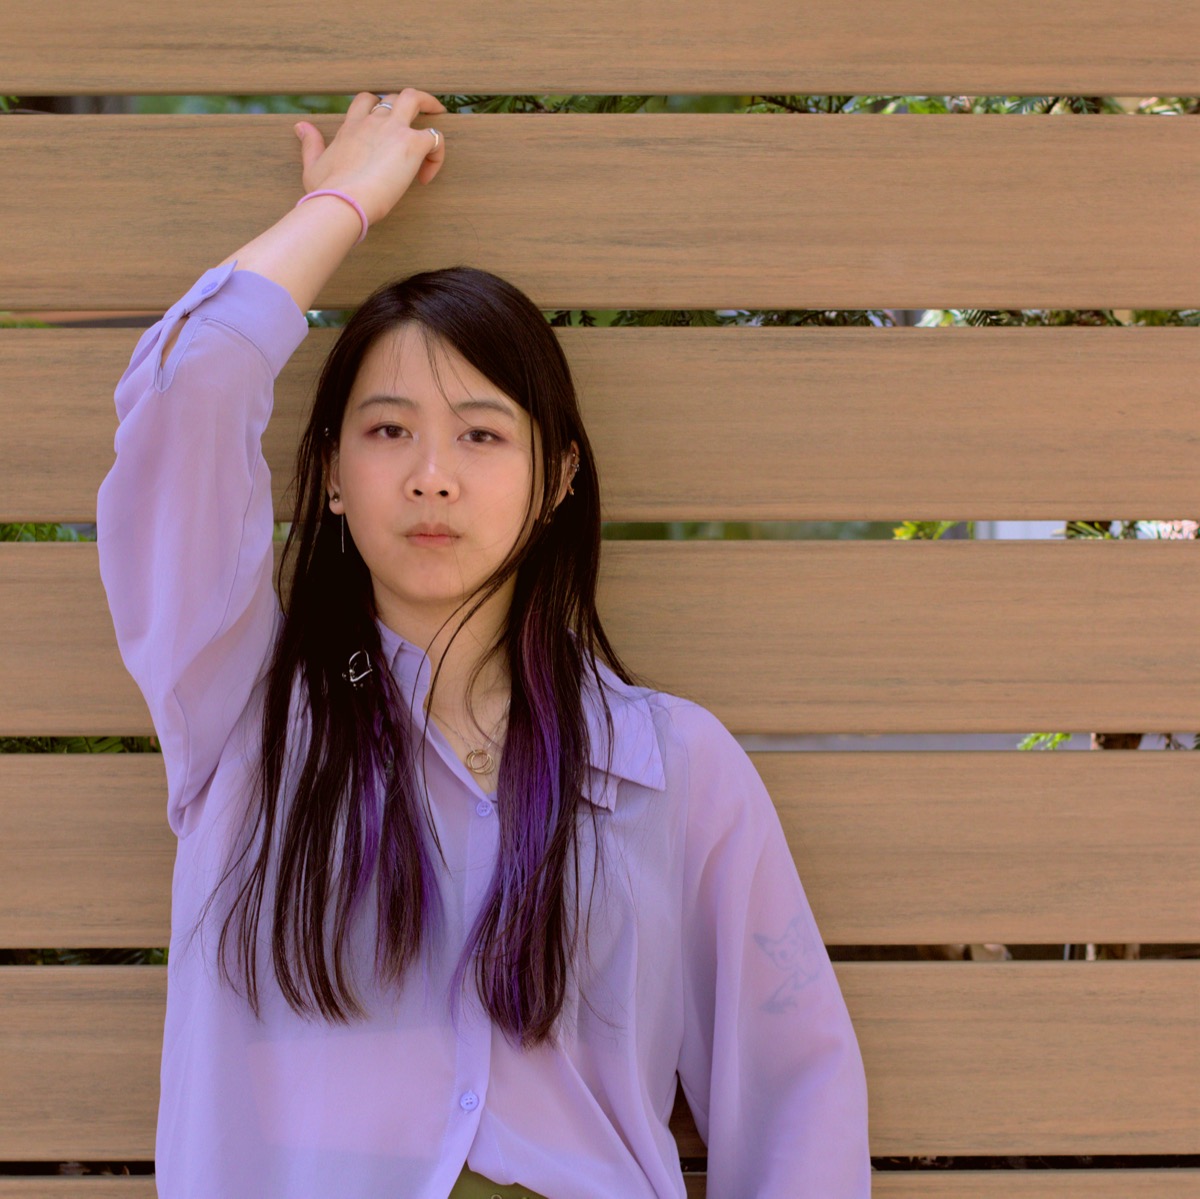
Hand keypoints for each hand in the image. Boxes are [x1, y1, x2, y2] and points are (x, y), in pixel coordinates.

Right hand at [293, 89, 446, 227]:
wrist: (343, 202)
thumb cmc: (327, 192)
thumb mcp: (312, 166)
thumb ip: (310, 145)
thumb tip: (300, 126)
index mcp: (351, 128)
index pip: (365, 102)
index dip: (376, 109)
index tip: (383, 132)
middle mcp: (372, 123)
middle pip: (391, 97)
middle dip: (405, 104)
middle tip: (418, 117)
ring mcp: (393, 130)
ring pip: (415, 99)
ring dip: (429, 104)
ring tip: (439, 115)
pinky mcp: (411, 144)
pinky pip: (435, 137)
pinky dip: (437, 153)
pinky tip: (427, 176)